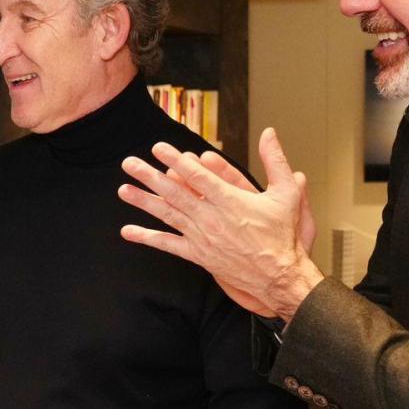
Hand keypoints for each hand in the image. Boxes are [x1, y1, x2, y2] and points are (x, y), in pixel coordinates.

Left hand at [118, 128, 324, 321]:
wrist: (278, 275)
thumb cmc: (281, 235)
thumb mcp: (286, 193)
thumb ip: (275, 161)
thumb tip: (270, 133)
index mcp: (230, 200)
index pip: (197, 176)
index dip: (175, 160)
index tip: (158, 148)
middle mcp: (211, 218)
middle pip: (175, 192)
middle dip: (150, 176)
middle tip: (129, 163)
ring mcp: (202, 237)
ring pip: (168, 215)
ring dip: (143, 202)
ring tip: (123, 189)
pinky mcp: (198, 255)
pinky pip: (168, 245)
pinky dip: (147, 237)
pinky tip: (128, 231)